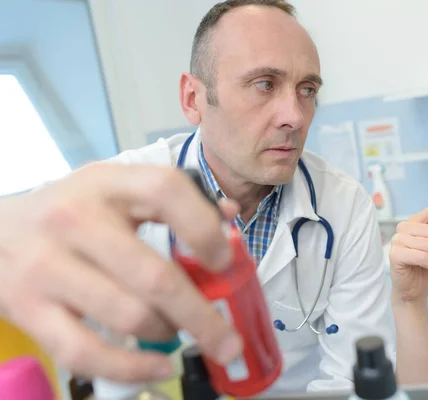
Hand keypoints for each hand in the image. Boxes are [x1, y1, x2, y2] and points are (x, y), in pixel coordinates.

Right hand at [0, 163, 241, 381]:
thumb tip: (229, 217)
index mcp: (107, 183)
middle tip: (230, 340)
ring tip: (178, 334)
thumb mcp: (117, 191)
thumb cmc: (72, 212)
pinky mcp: (27, 309)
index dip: (204, 228)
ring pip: (128, 316)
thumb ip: (173, 200)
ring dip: (167, 333)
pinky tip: (158, 367)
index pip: (166, 191)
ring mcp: (46, 266)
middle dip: (202, 316)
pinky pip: (85, 352)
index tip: (224, 261)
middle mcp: (74, 220)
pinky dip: (130, 368)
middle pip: (154, 275)